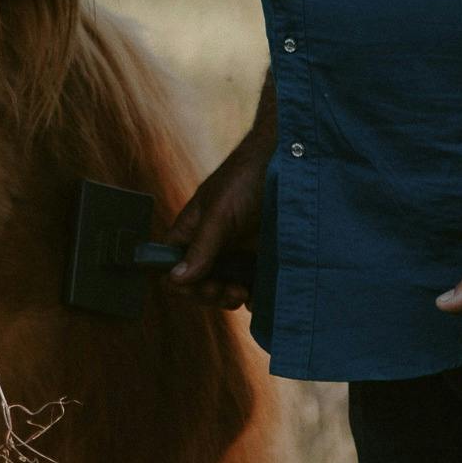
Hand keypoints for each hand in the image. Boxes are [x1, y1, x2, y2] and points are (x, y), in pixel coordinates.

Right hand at [168, 126, 270, 308]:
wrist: (289, 163)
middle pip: (199, 285)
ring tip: (244, 292)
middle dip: (210, 294)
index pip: (172, 267)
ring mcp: (236, 252)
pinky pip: (253, 286)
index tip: (203, 287)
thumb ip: (200, 247)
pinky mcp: (261, 258)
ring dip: (231, 298)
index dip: (183, 284)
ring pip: (225, 290)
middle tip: (229, 291)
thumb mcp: (219, 213)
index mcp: (191, 232)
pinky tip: (261, 295)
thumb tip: (175, 279)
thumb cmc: (245, 179)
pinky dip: (255, 296)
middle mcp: (210, 245)